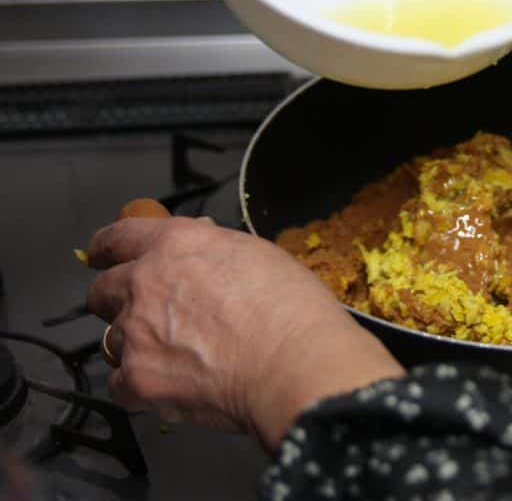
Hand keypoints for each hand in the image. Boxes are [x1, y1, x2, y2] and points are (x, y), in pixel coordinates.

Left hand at [86, 216, 404, 447]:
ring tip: (175, 358)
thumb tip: (200, 257)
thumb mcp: (259, 256)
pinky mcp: (138, 379)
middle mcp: (146, 282)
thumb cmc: (293, 308)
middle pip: (102, 291)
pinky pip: (121, 385)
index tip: (103, 256)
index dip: (107, 248)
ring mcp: (136, 333)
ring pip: (112, 339)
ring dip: (135, 346)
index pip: (119, 237)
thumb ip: (215, 253)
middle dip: (117, 302)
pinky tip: (172, 388)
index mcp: (176, 245)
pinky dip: (140, 387)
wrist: (296, 362)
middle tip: (147, 315)